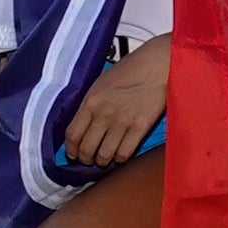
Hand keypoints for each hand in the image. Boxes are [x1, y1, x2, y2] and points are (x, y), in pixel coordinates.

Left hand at [62, 38, 173, 170]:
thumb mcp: (100, 84)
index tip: (73, 153)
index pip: (72, 134)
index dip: (71, 149)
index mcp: (91, 101)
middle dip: (85, 159)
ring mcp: (122, 122)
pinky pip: (124, 153)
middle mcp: (104, 114)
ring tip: (104, 158)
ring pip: (104, 155)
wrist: (157, 65)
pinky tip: (120, 154)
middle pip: (86, 149)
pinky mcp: (140, 127)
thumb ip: (90, 105)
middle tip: (88, 159)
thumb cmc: (131, 70)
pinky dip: (120, 158)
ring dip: (102, 161)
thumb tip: (82, 125)